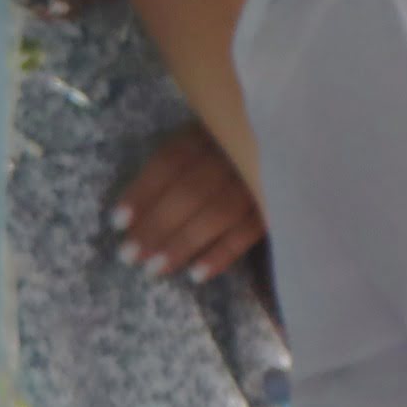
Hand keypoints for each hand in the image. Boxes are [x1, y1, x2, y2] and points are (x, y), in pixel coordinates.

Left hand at [109, 122, 265, 282]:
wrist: (289, 144)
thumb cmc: (229, 152)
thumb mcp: (202, 140)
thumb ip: (176, 166)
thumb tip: (129, 216)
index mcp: (210, 131)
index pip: (170, 161)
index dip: (143, 192)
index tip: (117, 223)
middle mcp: (235, 152)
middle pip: (191, 191)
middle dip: (157, 225)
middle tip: (128, 256)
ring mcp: (260, 179)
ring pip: (218, 214)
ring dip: (183, 244)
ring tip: (153, 270)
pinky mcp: (277, 206)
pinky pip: (248, 233)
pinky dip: (222, 254)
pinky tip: (196, 275)